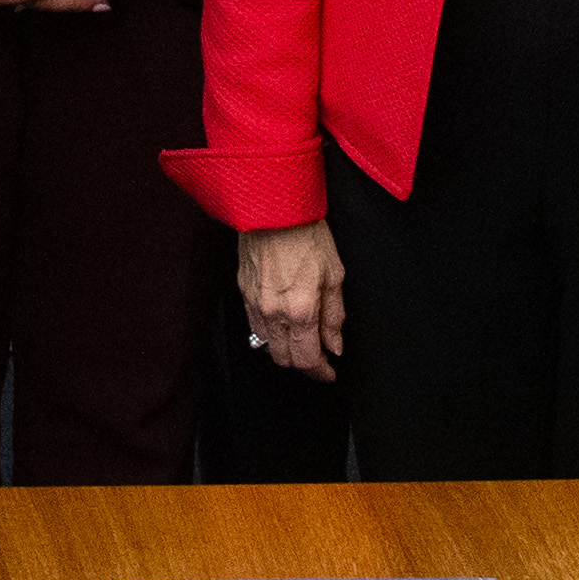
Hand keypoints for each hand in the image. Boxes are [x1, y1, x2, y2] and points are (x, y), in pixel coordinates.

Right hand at [238, 220, 345, 381]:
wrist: (272, 206)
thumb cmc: (306, 234)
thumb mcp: (334, 274)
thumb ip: (334, 316)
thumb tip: (335, 346)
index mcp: (300, 311)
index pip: (307, 359)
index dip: (320, 372)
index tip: (329, 373)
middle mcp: (273, 313)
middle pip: (284, 360)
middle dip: (303, 365)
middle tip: (318, 359)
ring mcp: (254, 304)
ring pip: (266, 346)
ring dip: (285, 351)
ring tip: (301, 341)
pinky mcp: (243, 292)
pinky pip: (254, 326)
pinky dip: (269, 334)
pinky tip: (282, 324)